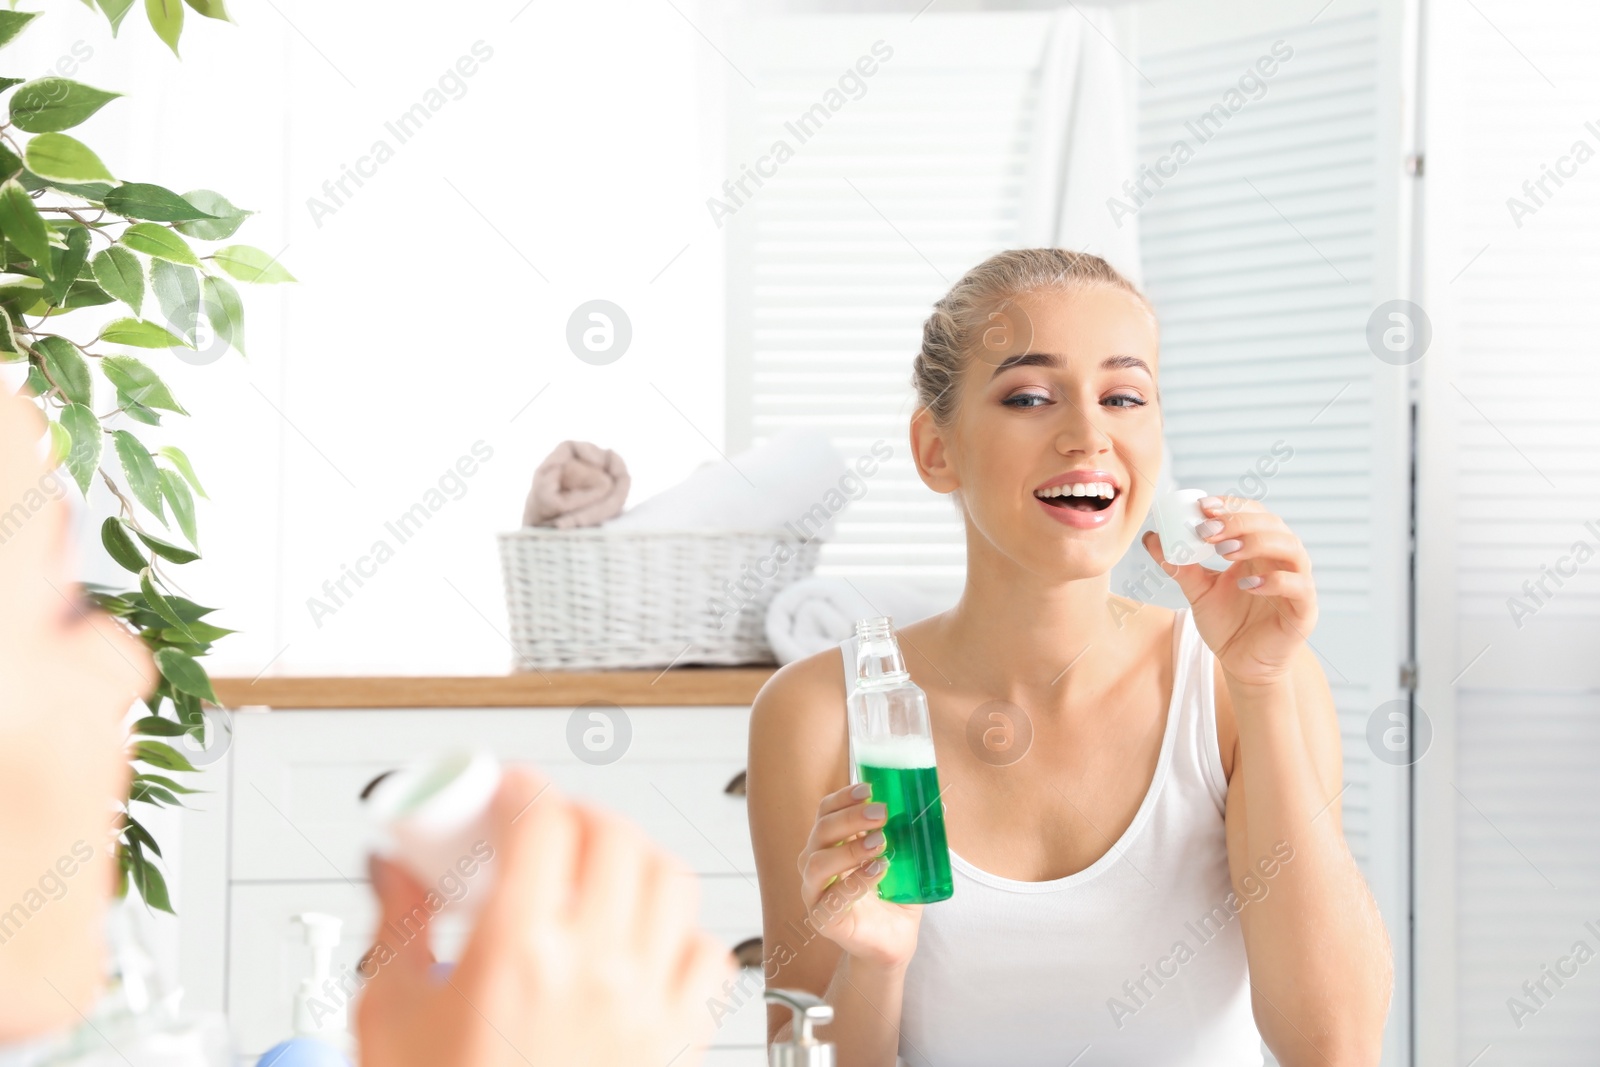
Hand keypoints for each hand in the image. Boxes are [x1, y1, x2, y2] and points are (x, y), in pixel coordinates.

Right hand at [357, 767, 733, 1066]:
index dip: (520, 788)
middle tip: (542, 826)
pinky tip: (641, 938)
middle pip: (614, 836)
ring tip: (598, 867)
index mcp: (519, 955)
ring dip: (634, 857)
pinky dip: (679, 931)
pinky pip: (705, 956)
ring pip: (672, 881)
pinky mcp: (677, 1041)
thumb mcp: (389, 1020)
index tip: (503, 791)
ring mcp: (646, 1005)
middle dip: (575, 813)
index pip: (542, 821)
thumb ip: (397, 927)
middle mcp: (596, 970)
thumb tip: (395, 869)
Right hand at [796, 782, 921, 969]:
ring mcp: (815, 893)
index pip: (826, 812)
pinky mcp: (823, 919)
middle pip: (821, 831)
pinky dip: (855, 881)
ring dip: (849, 849)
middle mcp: (816, 864)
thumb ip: (912, 836)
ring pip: (816, 863)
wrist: (893, 942)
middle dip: (850, 818)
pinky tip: (878, 870)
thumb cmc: (894, 897)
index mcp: (830, 844)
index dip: (844, 798)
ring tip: (880, 843)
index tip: (869, 789)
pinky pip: (831, 898)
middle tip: (882, 814)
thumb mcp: (905, 860)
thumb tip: (938, 808)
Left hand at [1143, 495, 1316, 685]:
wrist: (1242, 663)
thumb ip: (1180, 565)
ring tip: (1225, 552)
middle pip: (1272, 525)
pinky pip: (1298, 586)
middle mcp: (1280, 560)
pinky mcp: (1303, 609)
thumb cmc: (1227, 624)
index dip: (1231, 506)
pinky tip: (1247, 584)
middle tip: (1207, 531)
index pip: (1253, 513)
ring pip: (1291, 547)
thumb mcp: (1198, 591)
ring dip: (1257, 543)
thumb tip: (1152, 537)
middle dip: (1238, 522)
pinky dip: (1275, 580)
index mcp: (1257, 549)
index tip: (1202, 507)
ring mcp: (1296, 582)